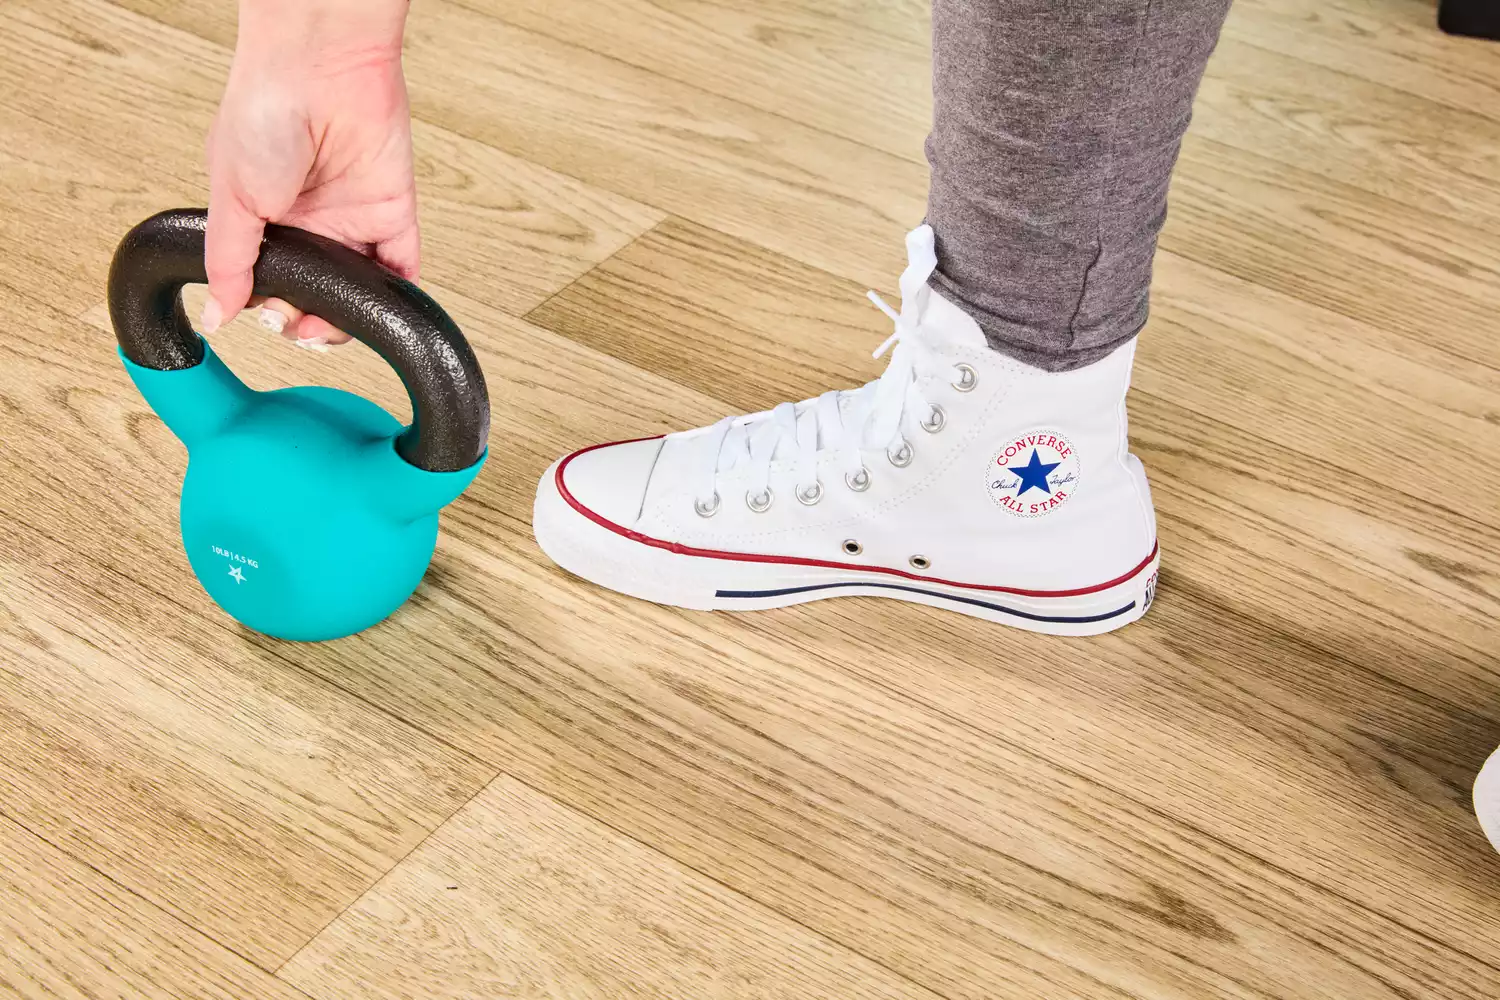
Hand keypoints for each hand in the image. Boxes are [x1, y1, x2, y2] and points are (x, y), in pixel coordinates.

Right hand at [203, 0, 416, 348]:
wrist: (318, 68)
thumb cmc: (265, 112)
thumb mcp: (232, 196)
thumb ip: (228, 261)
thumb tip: (217, 312)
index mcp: (266, 220)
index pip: (268, 283)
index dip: (268, 309)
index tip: (264, 317)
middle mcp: (311, 225)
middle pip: (313, 295)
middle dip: (304, 322)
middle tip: (294, 322)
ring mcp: (353, 222)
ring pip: (356, 293)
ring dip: (344, 319)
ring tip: (325, 323)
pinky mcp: (393, 215)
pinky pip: (401, 270)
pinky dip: (393, 297)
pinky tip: (373, 310)